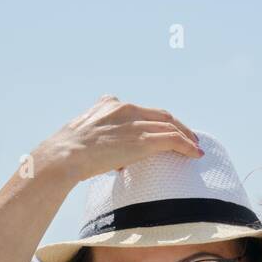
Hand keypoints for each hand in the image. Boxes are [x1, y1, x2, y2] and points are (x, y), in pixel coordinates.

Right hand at [33, 95, 202, 185]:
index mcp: (111, 104)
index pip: (142, 110)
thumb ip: (98, 137)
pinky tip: (196, 154)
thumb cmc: (68, 152)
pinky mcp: (142, 140)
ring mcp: (135, 124)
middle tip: (189, 138)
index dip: (157, 120)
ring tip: (196, 147)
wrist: (65, 155)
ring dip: (187, 137)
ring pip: (170, 126)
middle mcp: (126, 109)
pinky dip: (187, 146)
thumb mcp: (82, 134)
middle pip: (161, 115)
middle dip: (178, 126)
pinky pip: (173, 140)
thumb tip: (111, 157)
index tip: (164, 130)